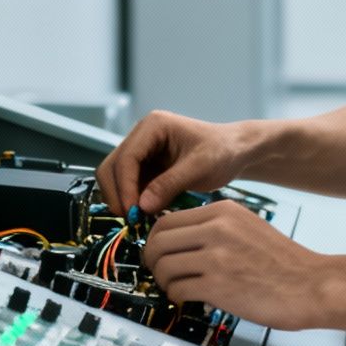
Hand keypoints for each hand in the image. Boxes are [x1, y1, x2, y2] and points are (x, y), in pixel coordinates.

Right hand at [96, 110, 253, 216]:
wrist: (234, 151)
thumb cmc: (222, 151)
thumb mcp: (199, 167)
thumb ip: (169, 185)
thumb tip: (142, 206)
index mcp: (153, 126)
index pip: (126, 158)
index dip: (125, 187)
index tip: (134, 212)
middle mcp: (141, 136)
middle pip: (112, 167)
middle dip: (118, 194)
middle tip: (132, 220)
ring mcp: (141, 152)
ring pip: (115, 178)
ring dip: (123, 199)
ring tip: (140, 219)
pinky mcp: (144, 167)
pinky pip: (128, 186)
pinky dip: (132, 201)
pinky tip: (146, 215)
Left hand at [141, 201, 324, 330]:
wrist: (310, 285)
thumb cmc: (281, 262)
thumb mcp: (246, 226)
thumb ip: (214, 227)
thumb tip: (176, 237)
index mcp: (222, 211)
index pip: (166, 221)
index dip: (154, 240)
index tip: (158, 253)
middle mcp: (216, 228)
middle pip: (158, 242)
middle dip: (152, 260)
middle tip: (159, 273)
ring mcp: (216, 257)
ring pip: (163, 266)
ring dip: (163, 281)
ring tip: (175, 288)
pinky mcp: (218, 286)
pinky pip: (177, 289)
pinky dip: (176, 296)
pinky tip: (186, 299)